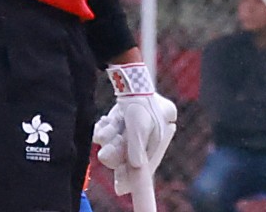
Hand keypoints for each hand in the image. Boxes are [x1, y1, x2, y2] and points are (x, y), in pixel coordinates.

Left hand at [94, 64, 177, 195]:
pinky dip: (107, 129)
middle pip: (130, 154)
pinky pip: (113, 132)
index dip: (135, 177)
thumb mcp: (139, 127)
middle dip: (116, 152)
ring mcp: (136, 126)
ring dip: (110, 138)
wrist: (129, 77)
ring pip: (118, 142)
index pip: (148, 163)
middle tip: (104, 154)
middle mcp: (150, 133)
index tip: (122, 188)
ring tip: (106, 128)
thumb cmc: (139, 102)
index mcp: (161, 135)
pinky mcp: (124, 120)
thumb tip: (137, 169)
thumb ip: (136, 149)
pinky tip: (105, 123)